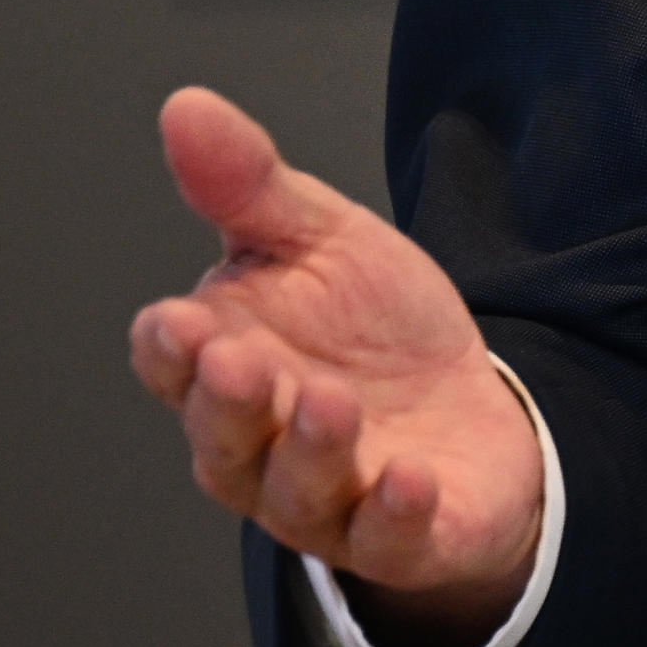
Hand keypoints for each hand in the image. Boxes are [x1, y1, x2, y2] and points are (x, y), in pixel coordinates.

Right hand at [124, 86, 543, 646]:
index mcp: (225, 368)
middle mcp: (260, 446)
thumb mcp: (323, 240)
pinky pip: (387, 538)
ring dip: (311, 451)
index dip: (172, 350)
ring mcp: (327, 499)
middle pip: (222, 437)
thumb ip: (251, 187)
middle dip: (229, 403)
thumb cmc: (374, 330)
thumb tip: (186, 108)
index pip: (174, 365)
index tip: (180, 321)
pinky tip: (409, 478)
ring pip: (296, 492)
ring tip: (333, 404)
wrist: (474, 404)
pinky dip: (394, 513)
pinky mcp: (399, 537)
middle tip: (245, 362)